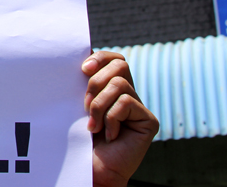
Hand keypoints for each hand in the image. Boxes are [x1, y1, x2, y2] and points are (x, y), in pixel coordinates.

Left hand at [82, 50, 158, 186]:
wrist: (90, 169)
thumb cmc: (79, 138)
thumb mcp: (77, 104)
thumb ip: (83, 82)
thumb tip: (82, 58)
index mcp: (110, 87)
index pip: (113, 58)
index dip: (100, 58)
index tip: (82, 69)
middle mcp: (128, 94)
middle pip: (120, 63)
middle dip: (96, 81)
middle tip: (84, 105)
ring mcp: (139, 107)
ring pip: (120, 83)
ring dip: (100, 104)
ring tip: (93, 125)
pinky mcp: (148, 120)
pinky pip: (127, 103)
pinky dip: (111, 118)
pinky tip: (110, 135)